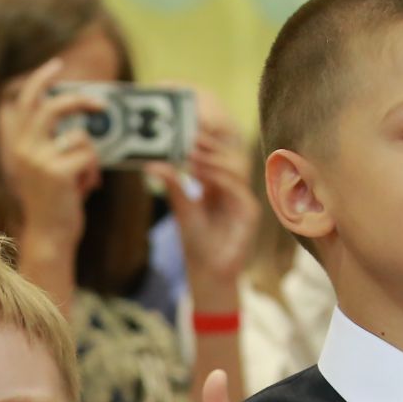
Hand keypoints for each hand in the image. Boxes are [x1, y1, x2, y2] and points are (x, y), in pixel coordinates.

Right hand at [0, 59, 103, 251]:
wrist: (50, 236)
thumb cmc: (56, 202)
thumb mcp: (51, 167)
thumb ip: (59, 141)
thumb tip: (85, 115)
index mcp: (19, 145)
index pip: (26, 102)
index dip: (40, 80)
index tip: (56, 65)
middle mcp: (24, 149)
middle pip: (54, 107)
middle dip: (81, 100)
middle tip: (102, 104)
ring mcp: (39, 160)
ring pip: (80, 137)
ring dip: (91, 157)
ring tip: (86, 178)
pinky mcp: (57, 172)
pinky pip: (89, 156)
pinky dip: (94, 172)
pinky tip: (87, 188)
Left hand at [152, 115, 256, 312]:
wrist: (207, 273)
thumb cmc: (197, 243)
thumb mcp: (181, 208)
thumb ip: (173, 185)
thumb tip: (152, 163)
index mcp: (220, 184)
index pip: (216, 155)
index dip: (205, 140)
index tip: (186, 129)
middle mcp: (235, 188)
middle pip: (229, 155)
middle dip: (210, 144)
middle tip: (189, 134)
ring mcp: (244, 199)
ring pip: (236, 167)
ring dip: (213, 157)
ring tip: (191, 151)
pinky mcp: (249, 212)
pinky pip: (237, 187)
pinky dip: (219, 177)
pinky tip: (200, 172)